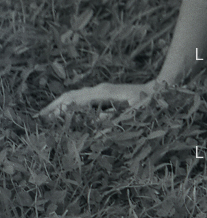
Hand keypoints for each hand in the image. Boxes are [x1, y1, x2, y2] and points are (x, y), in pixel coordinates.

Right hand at [39, 80, 161, 117]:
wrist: (159, 88)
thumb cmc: (149, 101)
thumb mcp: (134, 112)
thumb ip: (117, 120)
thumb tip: (97, 128)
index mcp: (103, 93)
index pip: (75, 101)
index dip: (59, 111)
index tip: (43, 121)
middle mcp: (99, 90)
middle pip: (70, 96)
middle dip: (53, 107)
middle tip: (36, 120)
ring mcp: (101, 91)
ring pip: (74, 96)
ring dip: (59, 105)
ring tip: (44, 117)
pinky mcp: (104, 94)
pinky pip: (81, 98)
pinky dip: (69, 104)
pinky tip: (64, 114)